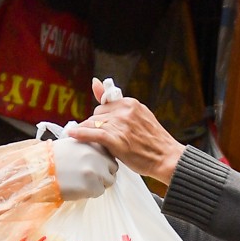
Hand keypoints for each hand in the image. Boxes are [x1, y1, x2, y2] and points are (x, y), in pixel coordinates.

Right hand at [52, 135, 117, 200]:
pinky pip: (99, 192)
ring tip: (83, 182)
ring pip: (109, 181)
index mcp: (94, 144)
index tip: (95, 167)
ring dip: (99, 183)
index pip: (110, 155)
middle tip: (89, 177)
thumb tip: (99, 156)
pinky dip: (91, 192)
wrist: (40, 170)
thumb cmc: (53, 158)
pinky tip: (78, 187)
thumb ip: (89, 147)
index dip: (103, 163)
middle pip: (113, 168)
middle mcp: (98, 156)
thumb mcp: (73, 144)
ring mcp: (96, 172)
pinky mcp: (92, 186)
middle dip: (104, 173)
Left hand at [67, 78, 184, 181]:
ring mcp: (120, 124)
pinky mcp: (116, 139)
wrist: (167, 158)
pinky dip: (80, 134)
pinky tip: (72, 136)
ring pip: (92, 125)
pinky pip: (92, 134)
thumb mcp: (139, 115)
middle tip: (100, 139)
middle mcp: (124, 111)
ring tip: (87, 142)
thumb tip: (95, 82)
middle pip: (96, 115)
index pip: (103, 106)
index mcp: (130, 103)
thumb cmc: (152, 141)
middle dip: (95, 126)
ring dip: (87, 133)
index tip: (101, 127)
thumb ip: (117, 102)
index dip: (101, 119)